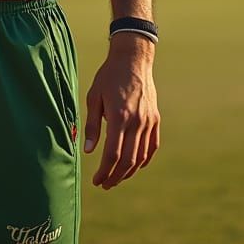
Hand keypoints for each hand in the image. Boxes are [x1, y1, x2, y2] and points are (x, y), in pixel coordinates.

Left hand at [83, 33, 159, 188]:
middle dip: (115, 177)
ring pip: (141, 156)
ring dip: (129, 172)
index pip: (112, 154)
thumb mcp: (94, 97)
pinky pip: (152, 146)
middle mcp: (136, 121)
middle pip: (128, 161)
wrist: (133, 59)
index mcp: (119, 116)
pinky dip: (144, 160)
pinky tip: (135, 166)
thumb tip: (88, 150)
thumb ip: (92, 125)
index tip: (96, 180)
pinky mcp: (155, 118)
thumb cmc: (109, 76)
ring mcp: (148, 120)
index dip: (104, 172)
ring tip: (117, 178)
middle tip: (105, 184)